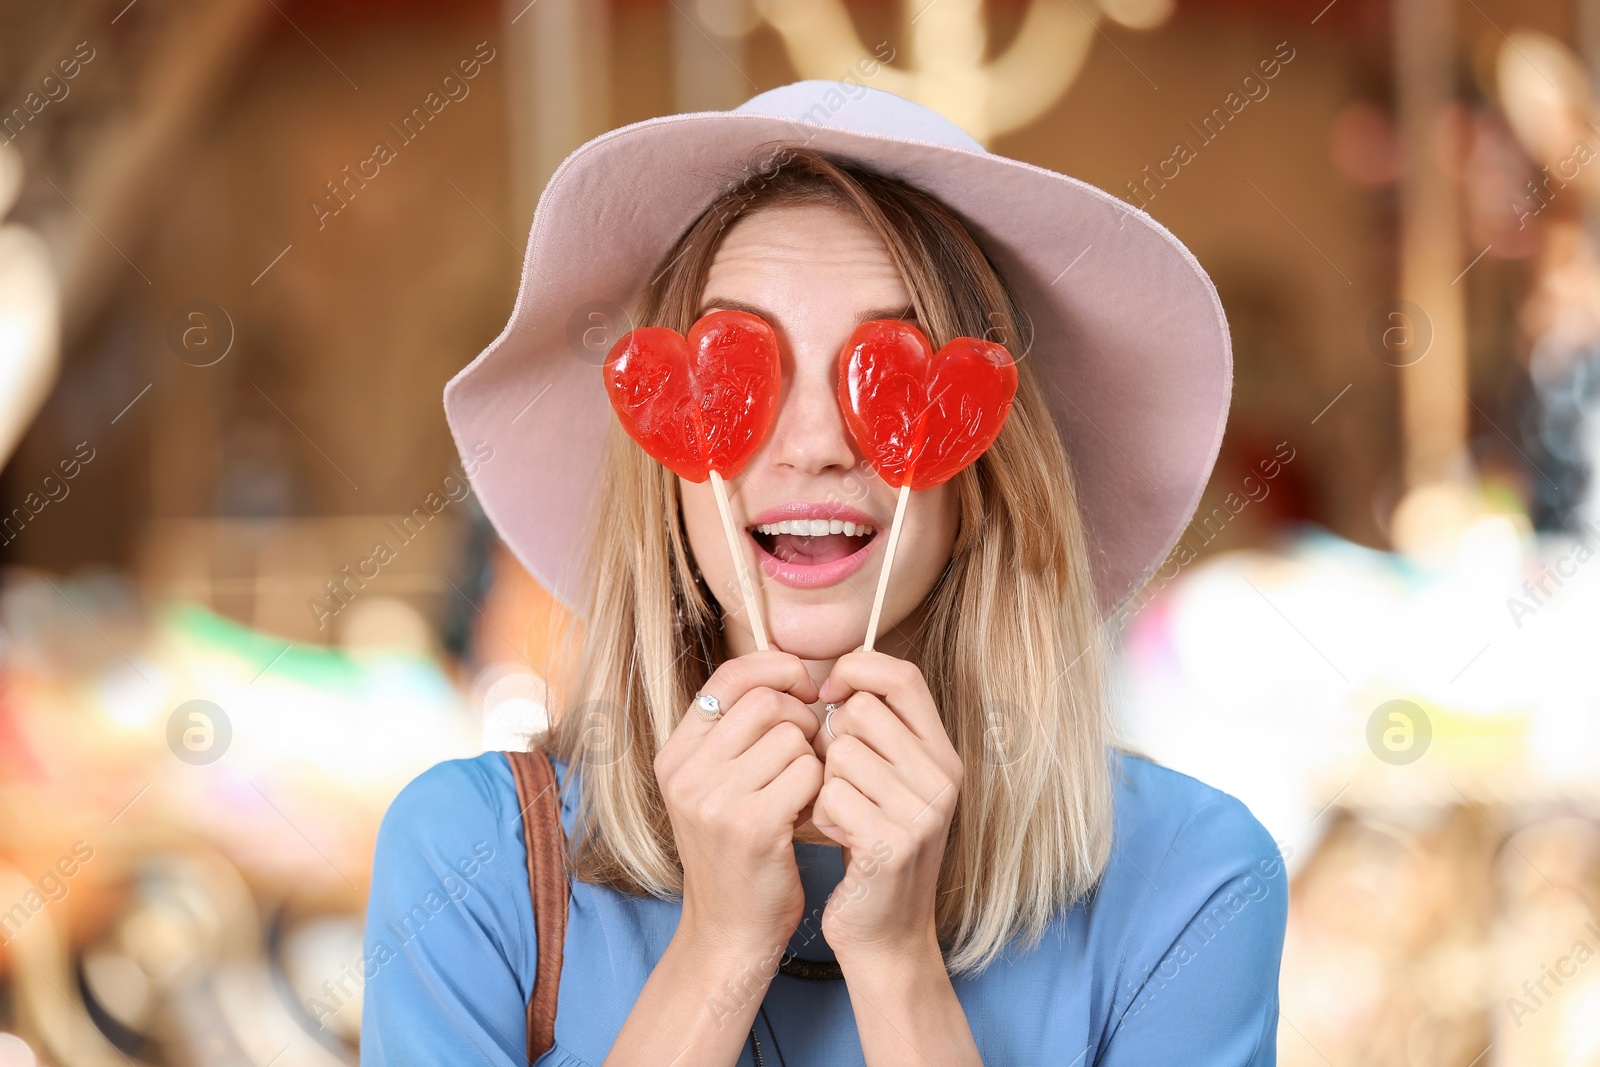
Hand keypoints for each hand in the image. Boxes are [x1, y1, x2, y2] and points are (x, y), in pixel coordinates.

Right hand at [653, 650, 823, 955]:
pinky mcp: (751, 826)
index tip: (803, 683)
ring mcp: (714, 800)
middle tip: (808, 752)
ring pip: (791, 737)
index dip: (773, 668)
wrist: (731, 930)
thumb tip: (790, 671)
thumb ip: (738, 732)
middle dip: (801, 719)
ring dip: (813, 760)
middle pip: (765, 702)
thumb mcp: (717, 786)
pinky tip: (808, 813)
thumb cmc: (737, 850)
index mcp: (675, 754)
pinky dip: (821, 789)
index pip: (727, 678)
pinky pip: (808, 773)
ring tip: (802, 791)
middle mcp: (686, 773)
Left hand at [811, 651, 962, 963]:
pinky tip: (838, 839)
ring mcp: (922, 812)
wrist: (886, 933)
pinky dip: (819, 817)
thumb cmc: (873, 845)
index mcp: (943, 754)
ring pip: (839, 755)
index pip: (904, 676)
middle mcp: (942, 777)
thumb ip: (875, 733)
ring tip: (841, 815)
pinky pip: (830, 796)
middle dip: (832, 741)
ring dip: (823, 785)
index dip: (858, 669)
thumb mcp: (888, 781)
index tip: (827, 691)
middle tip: (840, 781)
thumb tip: (835, 679)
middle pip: (860, 712)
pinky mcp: (892, 844)